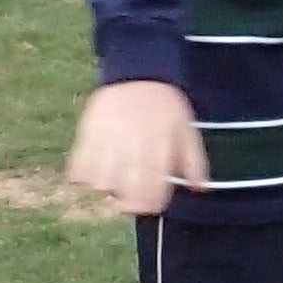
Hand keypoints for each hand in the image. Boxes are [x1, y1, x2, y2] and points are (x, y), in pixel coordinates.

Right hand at [65, 79, 208, 216]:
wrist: (138, 75)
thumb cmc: (165, 107)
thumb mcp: (187, 130)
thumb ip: (195, 161)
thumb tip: (202, 190)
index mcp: (161, 142)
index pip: (153, 183)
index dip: (150, 202)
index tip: (150, 207)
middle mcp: (133, 141)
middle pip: (125, 186)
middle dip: (128, 202)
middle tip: (129, 204)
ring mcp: (108, 137)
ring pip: (100, 180)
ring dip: (105, 188)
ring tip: (111, 184)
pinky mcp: (88, 131)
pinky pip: (79, 164)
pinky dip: (82, 176)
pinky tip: (92, 174)